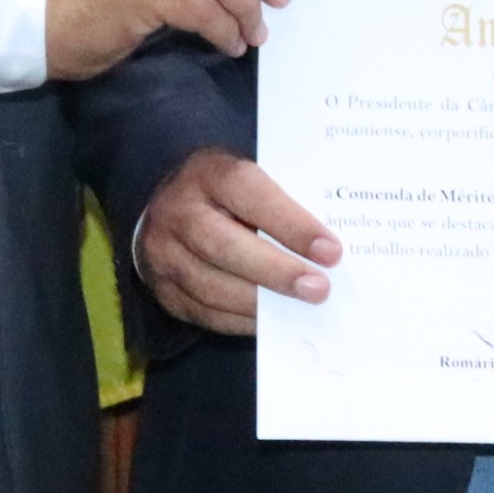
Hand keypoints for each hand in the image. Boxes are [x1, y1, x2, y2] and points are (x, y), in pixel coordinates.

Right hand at [134, 146, 339, 333]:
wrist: (170, 208)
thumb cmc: (227, 194)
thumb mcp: (250, 179)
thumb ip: (281, 204)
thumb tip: (327, 248)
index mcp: (208, 172)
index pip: (250, 195)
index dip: (292, 225)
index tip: (330, 251)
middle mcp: (177, 211)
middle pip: (225, 246)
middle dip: (277, 271)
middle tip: (319, 288)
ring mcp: (163, 253)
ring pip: (212, 287)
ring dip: (261, 303)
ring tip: (300, 307)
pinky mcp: (163, 289)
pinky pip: (205, 313)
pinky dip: (243, 320)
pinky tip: (273, 320)